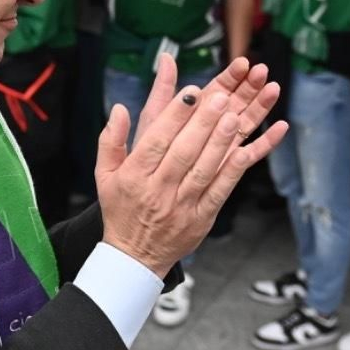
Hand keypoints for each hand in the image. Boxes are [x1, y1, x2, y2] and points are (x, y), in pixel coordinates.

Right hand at [95, 55, 286, 276]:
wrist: (134, 256)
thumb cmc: (121, 209)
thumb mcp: (105, 175)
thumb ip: (111, 140)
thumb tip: (119, 109)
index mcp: (134, 176)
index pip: (156, 141)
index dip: (174, 116)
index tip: (190, 92)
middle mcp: (157, 190)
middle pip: (183, 152)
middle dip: (203, 123)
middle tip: (220, 97)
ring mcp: (181, 206)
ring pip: (204, 169)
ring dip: (221, 142)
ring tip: (235, 115)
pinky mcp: (201, 219)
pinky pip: (219, 192)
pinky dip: (232, 171)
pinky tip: (244, 151)